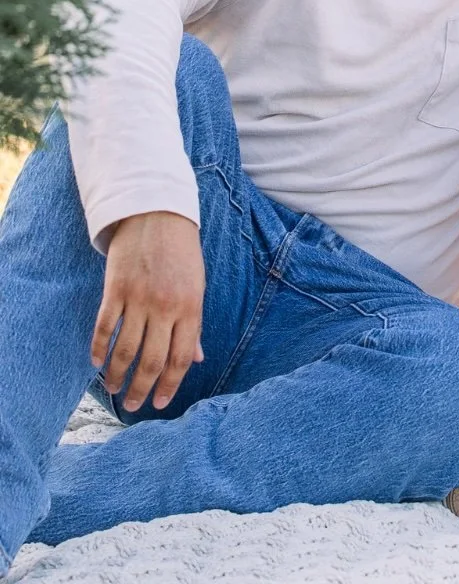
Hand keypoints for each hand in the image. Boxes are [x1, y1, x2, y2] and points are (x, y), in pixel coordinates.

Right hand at [91, 211, 205, 411]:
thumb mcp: (197, 288)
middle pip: (152, 360)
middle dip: (142, 388)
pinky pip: (105, 327)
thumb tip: (196, 359)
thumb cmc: (182, 254)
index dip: (170, 385)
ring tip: (114, 389)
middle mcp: (165, 307)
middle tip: (133, 405)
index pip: (180, 358)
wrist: (158, 216)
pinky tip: (97, 363)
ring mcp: (138, 298)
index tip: (160, 403)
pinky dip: (99, 349)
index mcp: (191, 307)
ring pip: (125, 349)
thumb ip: (194, 325)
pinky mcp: (115, 289)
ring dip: (117, 375)